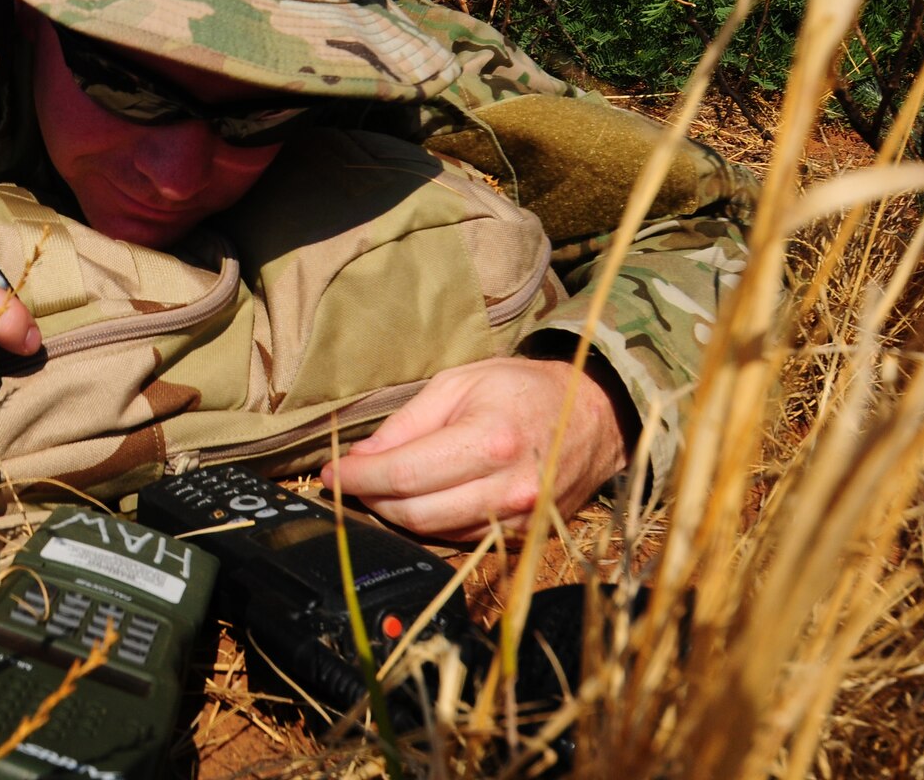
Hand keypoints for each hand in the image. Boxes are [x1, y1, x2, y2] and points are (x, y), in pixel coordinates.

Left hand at [319, 357, 628, 541]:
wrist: (593, 416)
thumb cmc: (521, 390)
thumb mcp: (458, 383)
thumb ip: (406, 424)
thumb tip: (361, 457)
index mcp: (489, 440)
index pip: (404, 474)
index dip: (358, 478)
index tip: (330, 473)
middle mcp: (507, 488)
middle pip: (414, 514)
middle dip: (371, 500)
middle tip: (349, 482)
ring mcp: (519, 520)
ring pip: (434, 533)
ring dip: (397, 516)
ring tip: (378, 490)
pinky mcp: (525, 538)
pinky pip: (461, 539)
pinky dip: (430, 524)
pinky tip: (418, 502)